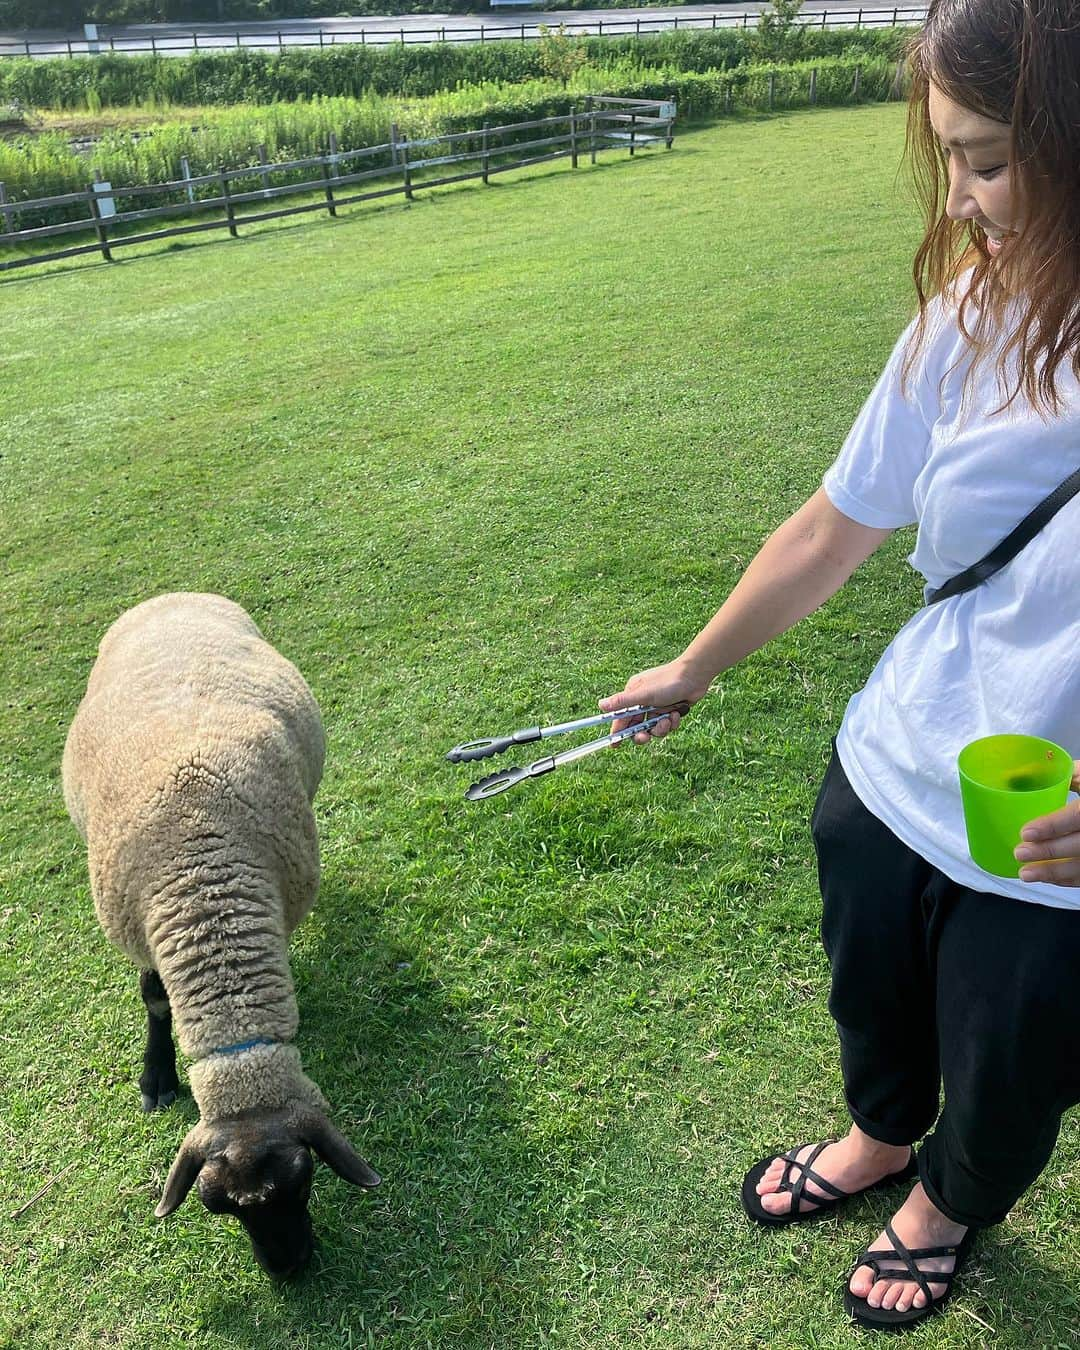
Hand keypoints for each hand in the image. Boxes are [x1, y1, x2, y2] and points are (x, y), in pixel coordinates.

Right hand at [599, 660, 711, 744]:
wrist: (695, 675)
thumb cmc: (668, 681)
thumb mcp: (643, 694)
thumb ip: (622, 702)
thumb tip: (600, 705)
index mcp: (633, 695)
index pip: (621, 718)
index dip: (618, 731)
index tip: (615, 745)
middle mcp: (643, 701)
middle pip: (637, 726)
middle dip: (642, 733)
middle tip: (645, 737)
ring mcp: (658, 706)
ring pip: (654, 728)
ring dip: (661, 727)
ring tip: (668, 719)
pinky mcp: (670, 710)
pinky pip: (667, 725)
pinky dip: (673, 721)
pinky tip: (677, 713)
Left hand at [1013, 759, 1079, 885]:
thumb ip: (1068, 775)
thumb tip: (1026, 776)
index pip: (1078, 817)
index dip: (1052, 826)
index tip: (1026, 832)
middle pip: (1079, 845)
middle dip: (1048, 851)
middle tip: (1020, 853)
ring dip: (1054, 872)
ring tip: (1026, 873)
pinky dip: (1067, 879)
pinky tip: (1047, 877)